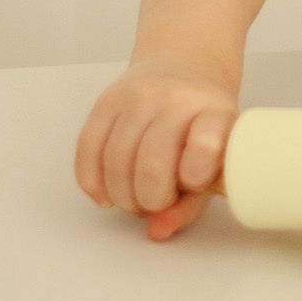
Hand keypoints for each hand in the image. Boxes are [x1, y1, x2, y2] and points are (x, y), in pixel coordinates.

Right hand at [74, 57, 238, 242]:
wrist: (185, 69)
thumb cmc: (202, 128)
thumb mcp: (213, 163)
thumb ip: (190, 204)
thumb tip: (156, 232)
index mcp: (214, 113)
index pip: (206, 143)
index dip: (196, 173)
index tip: (191, 184)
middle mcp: (176, 99)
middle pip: (152, 164)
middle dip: (151, 200)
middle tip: (156, 203)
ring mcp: (138, 96)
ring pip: (115, 161)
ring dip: (122, 197)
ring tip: (135, 200)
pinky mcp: (106, 100)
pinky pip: (87, 150)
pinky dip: (93, 182)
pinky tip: (107, 193)